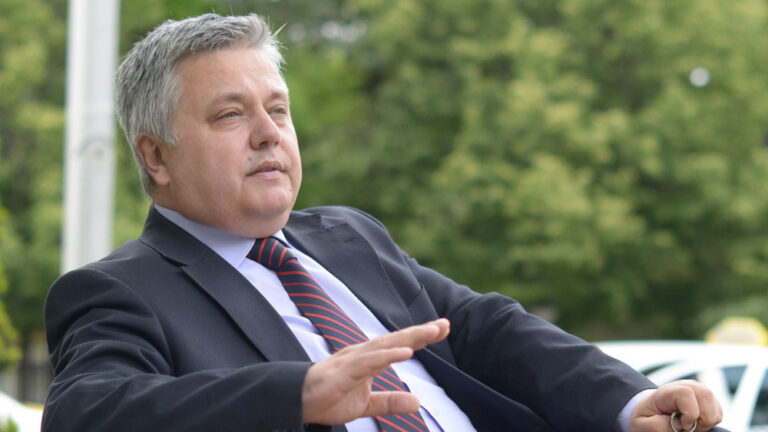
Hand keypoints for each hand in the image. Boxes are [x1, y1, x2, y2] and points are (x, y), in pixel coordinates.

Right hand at [301, 318, 450, 424]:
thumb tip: (417, 403)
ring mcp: (354, 360)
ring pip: (385, 345)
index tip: (443, 328)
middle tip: (445, 324)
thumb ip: (390, 402)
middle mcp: (363, 354)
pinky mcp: (344, 371)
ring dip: (409, 338)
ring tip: (430, 332)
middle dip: (421, 332)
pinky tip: (405, 352)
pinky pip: (369, 361)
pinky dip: (387, 355)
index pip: (400, 345)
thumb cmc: (328, 398)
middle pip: (396, 339)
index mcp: (369, 359)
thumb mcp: (366, 405)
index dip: (421, 337)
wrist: (297, 402)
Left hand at [630, 380, 722, 431]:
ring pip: (716, 406)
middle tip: (688, 428)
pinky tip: (696, 423)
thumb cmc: (646, 418)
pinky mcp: (707, 401)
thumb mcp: (643, 424)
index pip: (685, 393)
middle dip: (703, 418)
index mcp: (667, 391)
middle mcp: (685, 386)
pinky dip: (711, 422)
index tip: (682, 425)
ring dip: (707, 421)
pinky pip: (719, 413)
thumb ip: (657, 425)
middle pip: (706, 394)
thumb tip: (678, 426)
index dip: (689, 413)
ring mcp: (698, 392)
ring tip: (691, 426)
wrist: (651, 412)